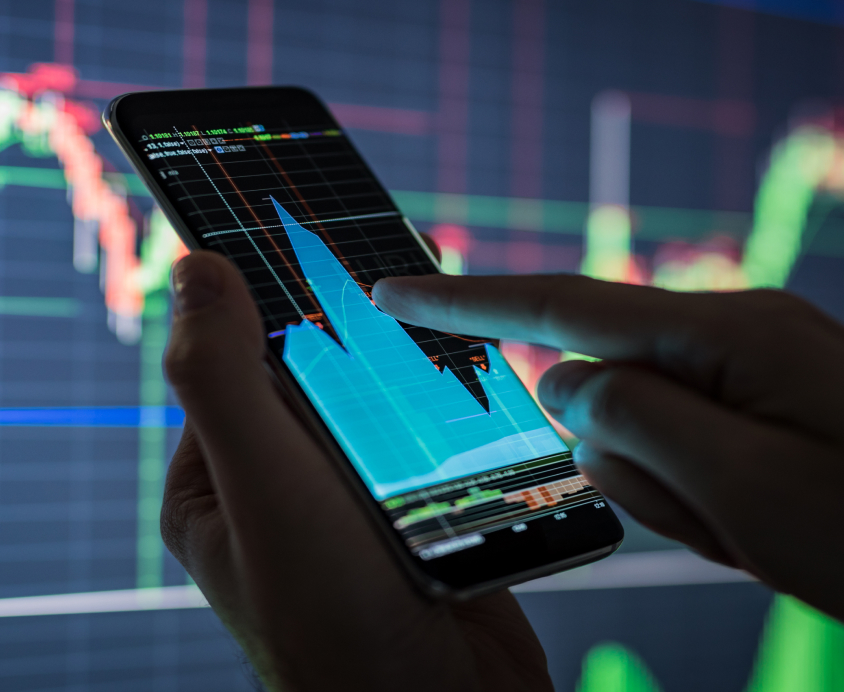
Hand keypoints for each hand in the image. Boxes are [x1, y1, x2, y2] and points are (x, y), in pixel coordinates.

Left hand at [162, 251, 552, 691]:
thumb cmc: (336, 617)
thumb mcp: (266, 487)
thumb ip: (226, 380)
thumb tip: (196, 269)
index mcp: (217, 482)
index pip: (236, 361)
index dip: (270, 296)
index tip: (310, 233)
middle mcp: (278, 490)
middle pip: (315, 378)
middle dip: (353, 333)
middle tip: (394, 274)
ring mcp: (348, 506)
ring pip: (378, 406)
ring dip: (406, 373)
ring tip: (440, 328)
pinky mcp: (413, 518)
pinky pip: (425, 442)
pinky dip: (446, 412)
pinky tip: (473, 384)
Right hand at [372, 274, 843, 639]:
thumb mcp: (749, 490)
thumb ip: (636, 424)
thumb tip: (560, 381)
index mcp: (725, 334)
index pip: (565, 307)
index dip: (468, 301)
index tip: (392, 290)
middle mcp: (731, 335)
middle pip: (609, 390)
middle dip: (636, 467)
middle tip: (726, 518)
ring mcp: (749, 370)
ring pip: (645, 433)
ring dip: (680, 496)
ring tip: (764, 525)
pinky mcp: (761, 406)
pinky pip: (687, 451)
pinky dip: (707, 501)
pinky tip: (773, 522)